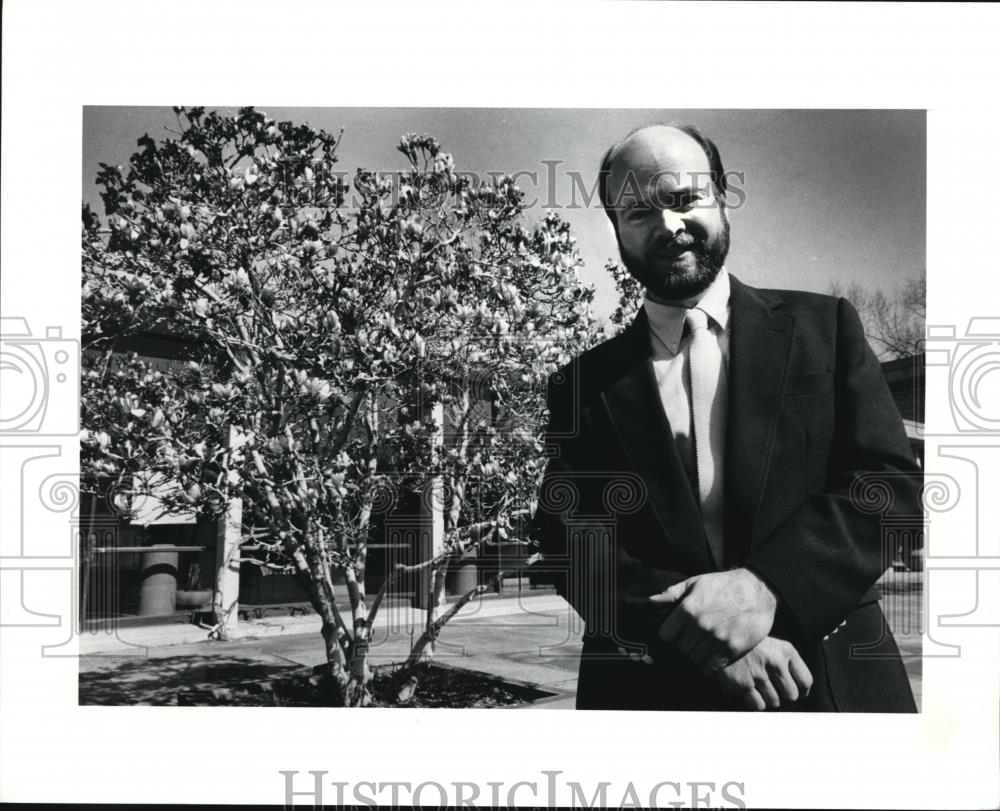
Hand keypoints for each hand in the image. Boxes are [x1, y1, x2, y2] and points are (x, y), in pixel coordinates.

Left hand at [651, 568, 777, 668]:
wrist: (757, 589)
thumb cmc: (723, 584)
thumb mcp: (695, 582)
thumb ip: (672, 593)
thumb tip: (650, 601)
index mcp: (688, 609)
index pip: (666, 635)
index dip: (671, 633)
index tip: (679, 631)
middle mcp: (700, 626)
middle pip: (681, 648)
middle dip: (685, 643)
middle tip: (695, 636)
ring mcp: (716, 639)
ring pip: (695, 659)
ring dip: (698, 653)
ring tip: (706, 643)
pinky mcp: (732, 649)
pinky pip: (712, 667)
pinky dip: (710, 665)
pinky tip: (714, 655)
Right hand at [711, 636, 812, 709]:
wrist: (719, 636)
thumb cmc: (749, 644)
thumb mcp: (772, 643)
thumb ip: (787, 662)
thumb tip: (803, 691)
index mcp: (786, 650)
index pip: (806, 681)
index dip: (802, 690)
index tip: (796, 691)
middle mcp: (775, 661)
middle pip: (792, 695)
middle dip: (782, 695)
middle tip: (773, 688)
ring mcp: (759, 673)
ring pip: (774, 702)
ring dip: (767, 698)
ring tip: (758, 686)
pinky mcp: (743, 683)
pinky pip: (758, 705)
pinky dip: (755, 702)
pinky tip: (749, 691)